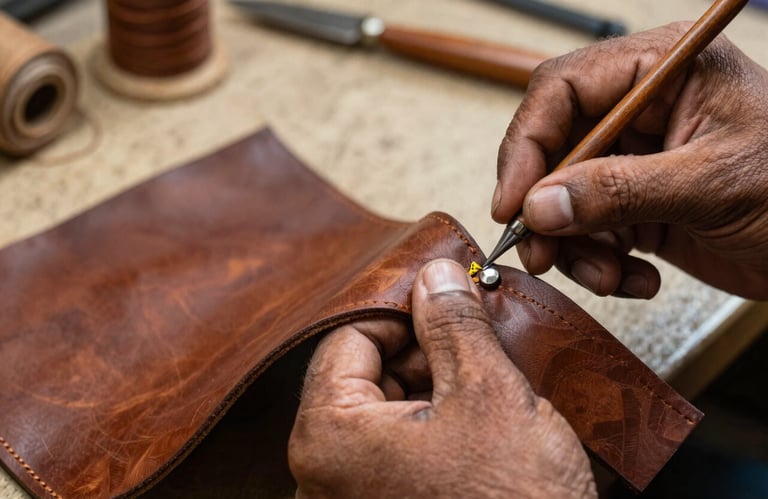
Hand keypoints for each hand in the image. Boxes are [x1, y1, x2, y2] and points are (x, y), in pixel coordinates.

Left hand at [288, 259, 595, 498]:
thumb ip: (453, 325)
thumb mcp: (488, 395)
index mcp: (328, 437)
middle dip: (422, 351)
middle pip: (364, 374)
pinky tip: (478, 424)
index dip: (401, 310)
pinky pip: (397, 449)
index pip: (347, 336)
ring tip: (484, 387)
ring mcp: (353, 497)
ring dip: (433, 387)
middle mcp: (323, 475)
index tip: (443, 302)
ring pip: (385, 411)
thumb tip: (436, 276)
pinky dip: (434, 425)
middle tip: (473, 341)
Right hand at [493, 23, 767, 299]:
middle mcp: (641, 110)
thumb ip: (619, 191)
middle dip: (545, 208)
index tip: (513, 204)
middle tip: (542, 252)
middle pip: (554, 148)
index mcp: (662, 71)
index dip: (527, 145)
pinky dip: (602, 263)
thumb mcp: (710, 185)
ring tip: (608, 275)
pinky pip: (590, 231)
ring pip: (564, 198)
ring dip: (576, 246)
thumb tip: (539, 205)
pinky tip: (639, 278)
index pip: (563, 90)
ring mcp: (636, 159)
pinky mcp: (636, 203)